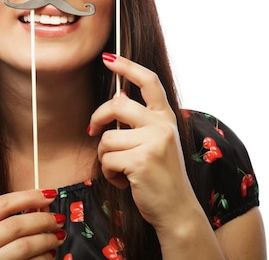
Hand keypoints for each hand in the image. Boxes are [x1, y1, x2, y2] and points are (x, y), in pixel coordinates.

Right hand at [0, 189, 65, 259]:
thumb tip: (37, 205)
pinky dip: (43, 258)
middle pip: (15, 225)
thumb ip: (0, 220)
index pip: (1, 204)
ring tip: (58, 236)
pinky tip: (49, 254)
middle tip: (57, 219)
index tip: (48, 195)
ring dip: (47, 239)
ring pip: (23, 246)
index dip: (29, 196)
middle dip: (42, 220)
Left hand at [88, 53, 196, 229]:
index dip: (127, 66)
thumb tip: (118, 98)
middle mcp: (162, 125)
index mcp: (166, 118)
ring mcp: (153, 142)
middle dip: (98, 117)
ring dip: (105, 157)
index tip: (108, 57)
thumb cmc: (161, 177)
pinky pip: (107, 159)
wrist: (176, 209)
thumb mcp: (156, 142)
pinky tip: (124, 182)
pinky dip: (109, 174)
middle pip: (117, 105)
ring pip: (107, 138)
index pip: (148, 81)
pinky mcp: (142, 160)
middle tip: (92, 130)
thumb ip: (141, 121)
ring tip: (120, 170)